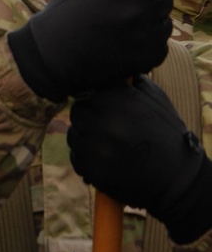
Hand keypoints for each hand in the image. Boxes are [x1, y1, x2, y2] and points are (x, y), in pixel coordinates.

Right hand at [8, 0, 170, 101]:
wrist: (53, 52)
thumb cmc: (68, 7)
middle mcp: (137, 10)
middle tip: (126, 4)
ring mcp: (144, 37)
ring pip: (164, 22)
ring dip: (150, 22)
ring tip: (123, 25)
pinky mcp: (146, 58)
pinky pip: (160, 45)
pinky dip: (148, 44)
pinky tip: (125, 43)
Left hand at [68, 78, 211, 242]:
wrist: (177, 179)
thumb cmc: (167, 135)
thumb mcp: (156, 100)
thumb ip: (132, 82)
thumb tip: (113, 72)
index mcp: (119, 103)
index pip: (87, 92)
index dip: (93, 98)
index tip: (99, 103)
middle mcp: (105, 125)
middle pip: (77, 113)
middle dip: (88, 116)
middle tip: (100, 123)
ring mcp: (97, 150)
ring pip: (74, 135)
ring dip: (84, 136)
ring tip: (101, 141)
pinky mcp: (94, 172)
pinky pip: (76, 158)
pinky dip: (84, 157)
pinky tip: (100, 157)